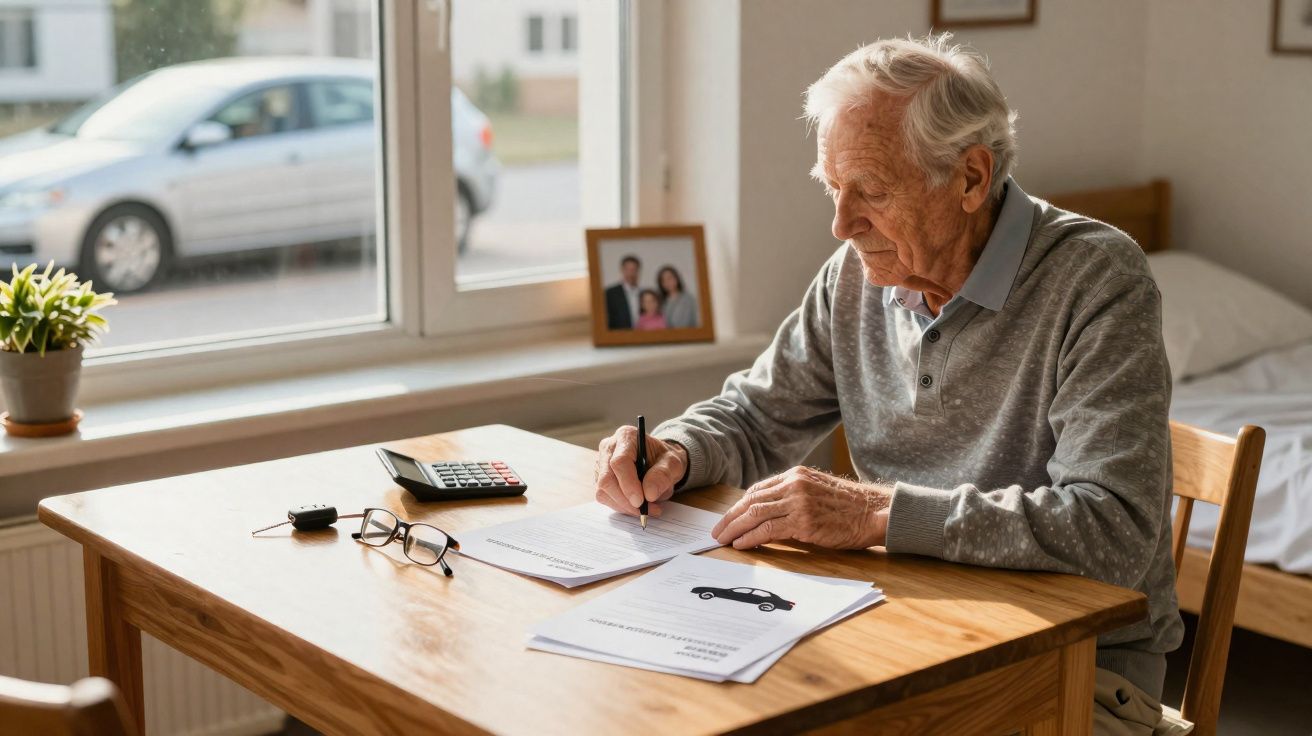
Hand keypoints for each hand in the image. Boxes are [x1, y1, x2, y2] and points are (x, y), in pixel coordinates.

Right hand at [594, 426, 688, 517]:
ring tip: (648, 508)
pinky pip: (605, 498)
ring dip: (625, 506)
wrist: (660, 461)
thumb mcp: (673, 463)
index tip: (641, 501)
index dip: (628, 484)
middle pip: (607, 479)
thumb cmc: (665, 459)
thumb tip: (649, 494)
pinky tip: (636, 506)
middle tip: (646, 510)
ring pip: (603, 491)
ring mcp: (601, 464)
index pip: (619, 462)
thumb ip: (663, 474)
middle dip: (626, 500)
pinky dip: (621, 507)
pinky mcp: (600, 479)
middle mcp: (609, 448)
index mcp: (626, 436)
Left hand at [711, 466, 890, 549]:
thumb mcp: (817, 491)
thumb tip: (768, 514)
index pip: (758, 489)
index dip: (739, 505)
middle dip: (730, 517)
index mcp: (796, 475)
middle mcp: (794, 484)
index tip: (728, 518)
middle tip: (717, 531)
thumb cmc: (849, 507)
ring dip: (735, 528)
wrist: (875, 512)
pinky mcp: (803, 521)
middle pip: (751, 500)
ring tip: (723, 540)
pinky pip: (768, 530)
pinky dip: (751, 537)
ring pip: (755, 514)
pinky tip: (742, 544)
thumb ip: (794, 497)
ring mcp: (798, 501)